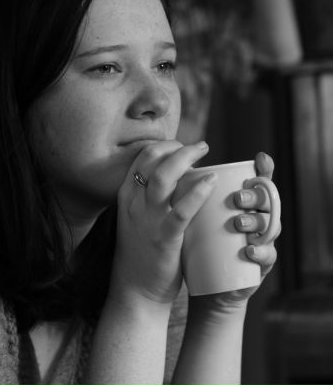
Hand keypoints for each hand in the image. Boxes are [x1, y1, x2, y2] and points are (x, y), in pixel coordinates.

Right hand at [110, 141, 215, 305]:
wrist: (134, 292)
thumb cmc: (142, 253)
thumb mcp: (138, 218)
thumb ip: (151, 197)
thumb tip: (180, 177)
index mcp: (127, 196)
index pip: (143, 157)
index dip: (164, 145)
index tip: (182, 146)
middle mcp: (134, 203)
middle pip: (153, 159)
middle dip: (177, 146)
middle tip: (200, 147)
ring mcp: (148, 220)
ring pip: (164, 177)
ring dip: (186, 158)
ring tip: (205, 153)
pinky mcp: (164, 238)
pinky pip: (181, 210)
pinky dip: (197, 192)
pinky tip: (211, 181)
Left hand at [199, 151, 279, 311]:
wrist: (208, 285)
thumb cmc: (201, 242)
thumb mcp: (196, 215)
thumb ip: (191, 193)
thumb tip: (174, 164)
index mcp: (245, 202)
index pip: (259, 181)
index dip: (265, 169)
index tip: (260, 157)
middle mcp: (258, 217)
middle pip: (266, 200)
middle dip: (254, 195)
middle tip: (238, 197)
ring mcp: (262, 241)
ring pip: (269, 226)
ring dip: (255, 222)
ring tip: (239, 223)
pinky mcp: (261, 265)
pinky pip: (267, 257)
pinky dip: (259, 252)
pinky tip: (249, 251)